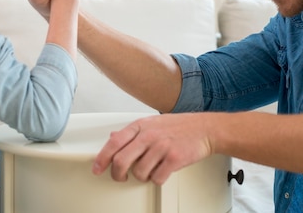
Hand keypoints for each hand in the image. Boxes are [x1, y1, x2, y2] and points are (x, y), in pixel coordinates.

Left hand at [92, 113, 212, 184]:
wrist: (205, 129)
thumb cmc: (179, 126)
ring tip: (150, 170)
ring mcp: (161, 147)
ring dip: (142, 176)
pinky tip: (162, 171)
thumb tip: (113, 137)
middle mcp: (149, 135)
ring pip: (138, 173)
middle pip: (121, 161)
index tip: (97, 168)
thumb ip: (132, 131)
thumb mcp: (152, 123)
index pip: (114, 143)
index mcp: (141, 125)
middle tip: (121, 177)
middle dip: (117, 174)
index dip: (102, 158)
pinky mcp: (174, 159)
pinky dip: (157, 179)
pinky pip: (156, 178)